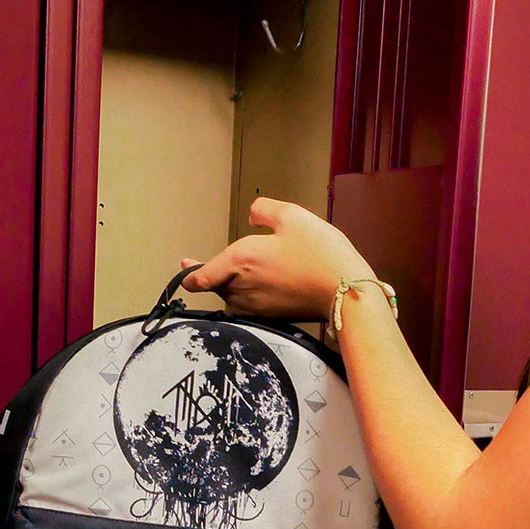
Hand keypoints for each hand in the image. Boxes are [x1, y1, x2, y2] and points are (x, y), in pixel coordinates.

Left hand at [181, 197, 371, 320]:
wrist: (345, 292)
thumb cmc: (320, 252)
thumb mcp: (293, 216)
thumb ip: (265, 210)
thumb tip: (252, 215)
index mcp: (239, 259)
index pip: (200, 276)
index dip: (189, 275)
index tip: (184, 269)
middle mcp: (241, 286)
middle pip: (216, 286)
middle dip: (214, 276)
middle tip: (210, 266)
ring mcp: (256, 306)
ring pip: (233, 297)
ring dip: (232, 287)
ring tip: (243, 274)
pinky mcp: (271, 317)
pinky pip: (250, 307)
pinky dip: (251, 297)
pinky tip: (266, 287)